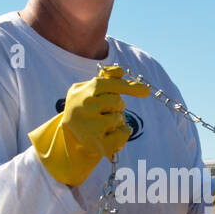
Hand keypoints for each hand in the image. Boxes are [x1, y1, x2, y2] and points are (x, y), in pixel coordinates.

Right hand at [28, 64, 149, 186]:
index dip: (129, 87)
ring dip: (118, 120)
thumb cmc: (85, 109)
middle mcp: (83, 106)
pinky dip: (123, 133)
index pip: (109, 84)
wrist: (68, 136)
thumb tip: (120, 71)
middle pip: (117, 101)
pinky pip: (123, 133)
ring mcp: (88, 125)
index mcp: (82, 90)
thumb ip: (106, 78)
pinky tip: (112, 134)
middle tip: (105, 111)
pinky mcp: (96, 142)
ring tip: (104, 124)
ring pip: (119, 118)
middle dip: (117, 106)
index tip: (146, 91)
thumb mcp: (90, 90)